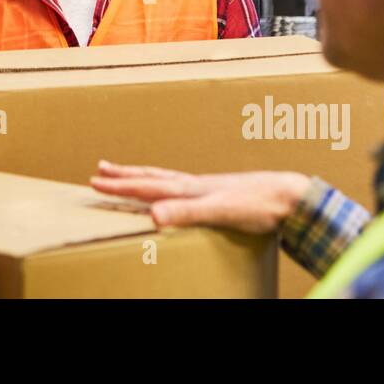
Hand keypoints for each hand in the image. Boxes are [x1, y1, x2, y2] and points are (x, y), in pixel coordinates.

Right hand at [91, 161, 310, 233]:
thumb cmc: (257, 205)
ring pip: (165, 178)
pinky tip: (173, 190)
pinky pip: (180, 186)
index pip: (146, 185)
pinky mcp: (217, 193)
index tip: (95, 181)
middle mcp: (193, 184)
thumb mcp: (218, 212)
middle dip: (125, 175)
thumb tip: (152, 215)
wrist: (288, 196)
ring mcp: (205, 187)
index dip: (120, 185)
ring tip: (129, 172)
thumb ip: (185, 214)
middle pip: (151, 176)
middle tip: (101, 168)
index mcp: (188, 188)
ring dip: (143, 175)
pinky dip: (166, 184)